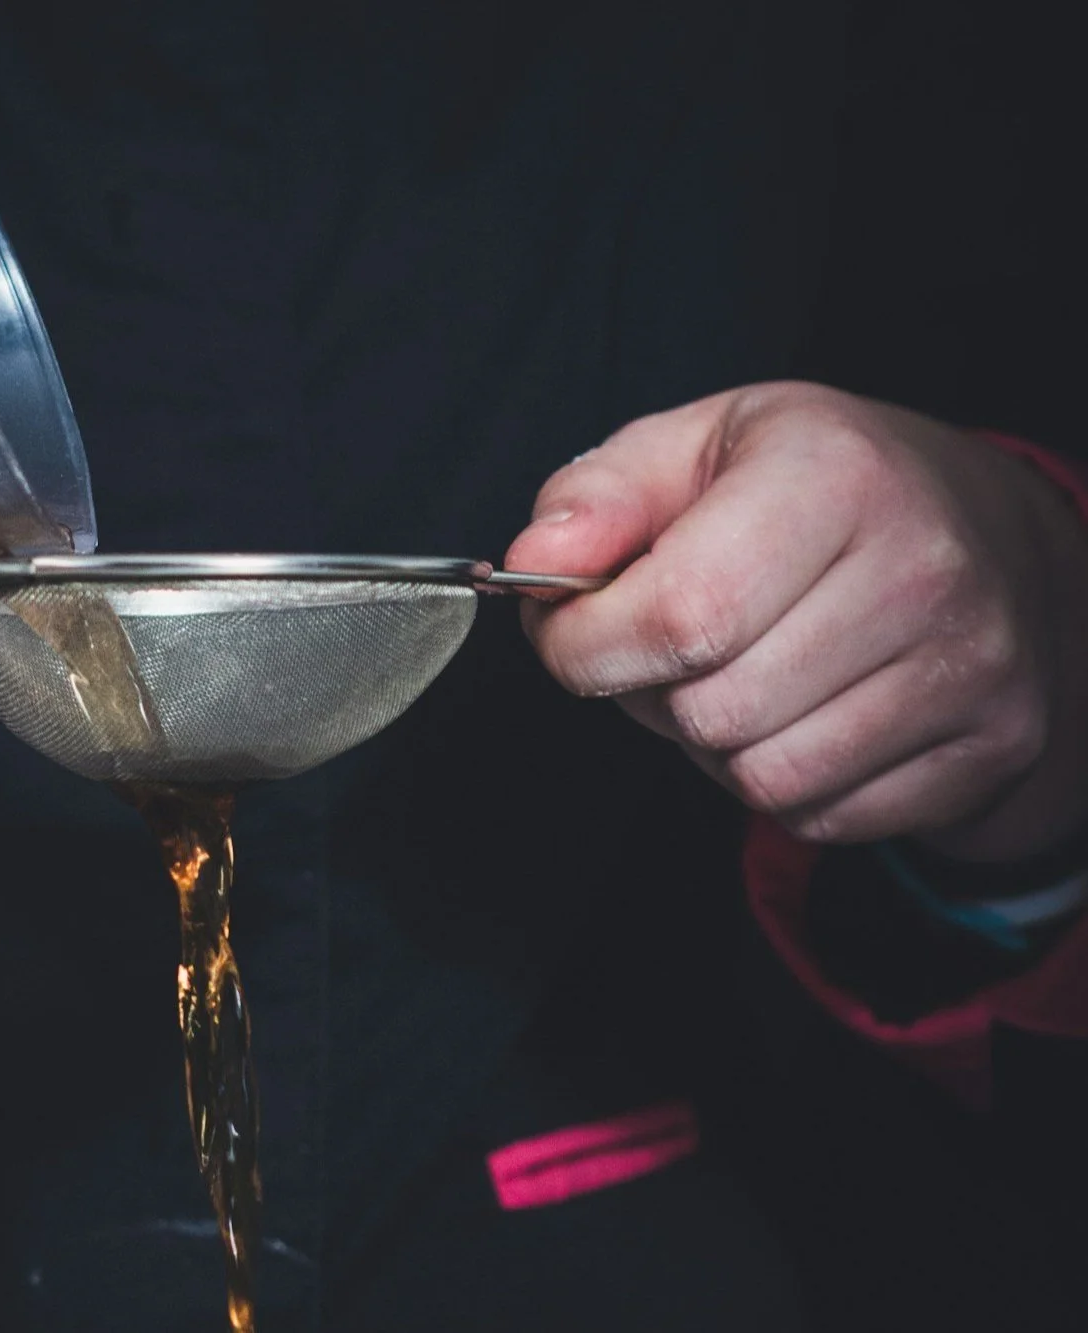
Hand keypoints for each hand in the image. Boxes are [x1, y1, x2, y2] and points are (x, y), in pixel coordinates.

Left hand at [506, 382, 1087, 862]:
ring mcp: (969, 665)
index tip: (568, 635)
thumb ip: (594, 499)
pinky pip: (823, 815)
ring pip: (762, 778)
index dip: (586, 647)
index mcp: (835, 474)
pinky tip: (802, 710)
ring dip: (714, 746)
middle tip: (674, 645)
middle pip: (709, 711)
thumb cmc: (816, 483)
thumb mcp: (696, 447)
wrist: (986, 526)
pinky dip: (782, 782)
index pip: (679, 614)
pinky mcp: (993, 742)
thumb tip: (529, 567)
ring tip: (741, 672)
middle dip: (653, 693)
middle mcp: (920, 569)